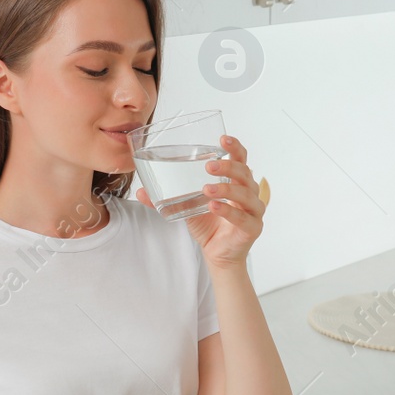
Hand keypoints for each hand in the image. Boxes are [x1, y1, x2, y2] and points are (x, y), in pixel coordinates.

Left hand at [138, 133, 266, 268]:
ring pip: (245, 194)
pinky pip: (242, 217)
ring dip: (225, 188)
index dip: (235, 148)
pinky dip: (228, 211)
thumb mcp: (187, 207)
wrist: (218, 254)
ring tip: (206, 188)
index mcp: (237, 182)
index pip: (241, 159)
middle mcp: (250, 193)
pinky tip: (214, 207)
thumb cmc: (208, 225)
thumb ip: (168, 198)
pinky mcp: (253, 228)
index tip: (223, 139)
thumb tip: (140, 192)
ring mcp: (254, 211)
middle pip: (244, 173)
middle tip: (208, 166)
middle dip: (228, 166)